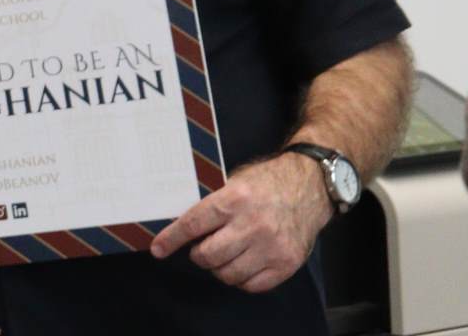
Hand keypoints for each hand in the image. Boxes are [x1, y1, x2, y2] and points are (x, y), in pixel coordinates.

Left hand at [149, 152, 330, 291]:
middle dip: (198, 255)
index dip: (171, 239)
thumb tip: (180, 225)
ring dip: (220, 268)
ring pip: (229, 274)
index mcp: (234, 200)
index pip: (193, 224)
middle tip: (202, 248)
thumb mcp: (234, 182)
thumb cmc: (266, 183)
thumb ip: (211, 204)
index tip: (158, 249)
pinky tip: (244, 264)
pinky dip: (242, 279)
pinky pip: (252, 286)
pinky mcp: (287, 263)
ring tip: (225, 254)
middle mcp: (253, 225)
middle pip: (208, 256)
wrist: (309, 187)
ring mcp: (272, 247)